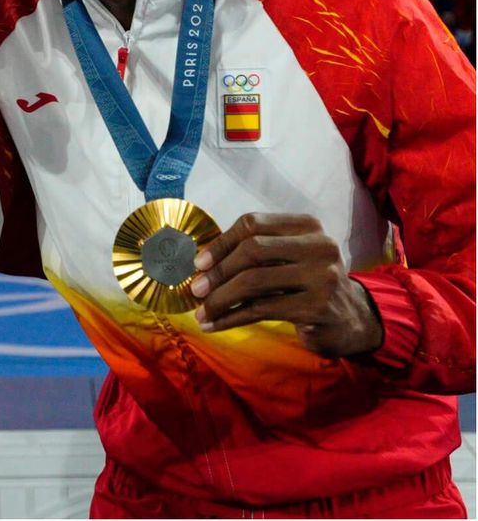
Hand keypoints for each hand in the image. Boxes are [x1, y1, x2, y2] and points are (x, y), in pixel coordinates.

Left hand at [191, 212, 383, 356]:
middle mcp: (319, 246)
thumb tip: (201, 262)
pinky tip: (215, 325)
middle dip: (218, 272)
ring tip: (201, 313)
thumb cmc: (307, 285)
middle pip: (252, 250)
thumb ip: (255, 252)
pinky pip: (261, 310)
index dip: (221, 243)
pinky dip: (231, 318)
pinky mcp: (318, 307)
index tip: (198, 263)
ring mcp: (322, 277)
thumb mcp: (288, 259)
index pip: (253, 223)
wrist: (352, 319)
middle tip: (196, 290)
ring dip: (220, 299)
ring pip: (254, 282)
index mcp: (307, 226)